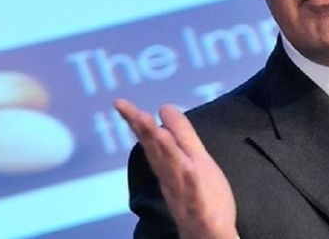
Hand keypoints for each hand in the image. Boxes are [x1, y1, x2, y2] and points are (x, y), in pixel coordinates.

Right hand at [114, 99, 237, 238]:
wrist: (207, 235)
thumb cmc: (201, 196)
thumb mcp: (193, 159)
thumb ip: (181, 134)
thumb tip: (165, 108)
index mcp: (171, 165)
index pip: (152, 140)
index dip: (138, 122)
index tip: (120, 103)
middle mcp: (173, 178)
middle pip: (157, 152)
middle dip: (145, 132)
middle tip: (133, 112)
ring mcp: (185, 194)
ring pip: (172, 170)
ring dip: (164, 151)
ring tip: (156, 130)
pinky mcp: (200, 210)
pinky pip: (195, 198)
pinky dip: (191, 184)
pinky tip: (190, 170)